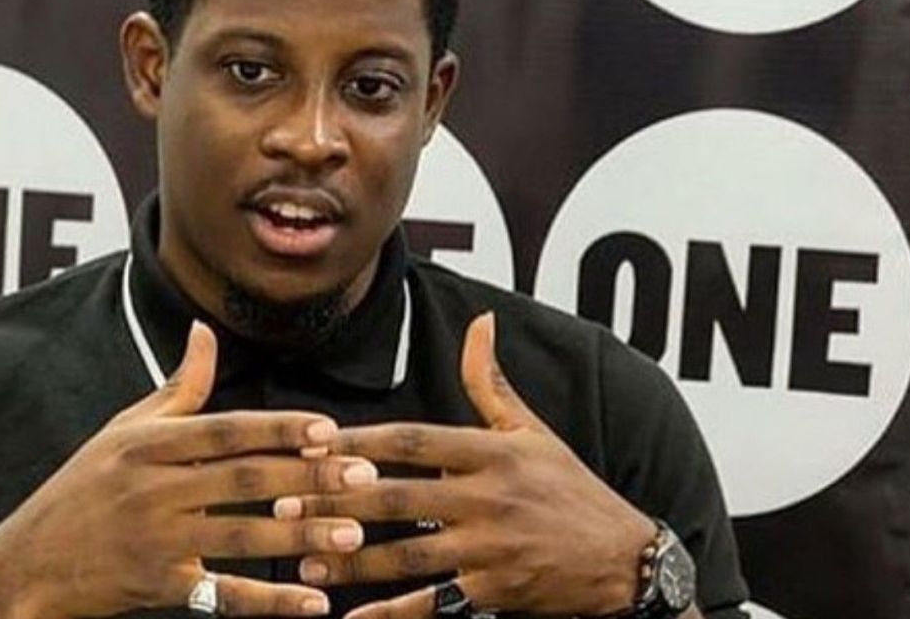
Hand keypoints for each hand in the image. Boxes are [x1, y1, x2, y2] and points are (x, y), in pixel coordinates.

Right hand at [0, 322, 376, 618]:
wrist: (24, 565)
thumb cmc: (80, 491)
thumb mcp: (121, 432)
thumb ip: (176, 388)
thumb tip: (206, 330)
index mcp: (146, 444)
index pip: (223, 430)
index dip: (277, 429)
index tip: (329, 428)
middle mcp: (151, 488)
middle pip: (241, 480)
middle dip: (308, 477)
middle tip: (363, 476)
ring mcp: (153, 539)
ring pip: (240, 537)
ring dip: (301, 536)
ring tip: (352, 534)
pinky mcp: (155, 587)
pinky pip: (223, 595)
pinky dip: (270, 600)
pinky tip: (314, 603)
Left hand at [273, 312, 657, 618]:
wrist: (625, 562)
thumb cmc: (571, 490)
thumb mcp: (534, 432)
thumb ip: (492, 383)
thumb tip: (481, 321)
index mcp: (493, 452)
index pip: (416, 440)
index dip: (362, 440)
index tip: (313, 442)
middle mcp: (490, 498)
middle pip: (400, 497)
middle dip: (338, 502)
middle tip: (284, 506)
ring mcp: (493, 549)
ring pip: (409, 555)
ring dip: (352, 559)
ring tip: (303, 560)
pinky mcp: (497, 593)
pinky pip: (436, 605)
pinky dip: (393, 614)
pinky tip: (353, 618)